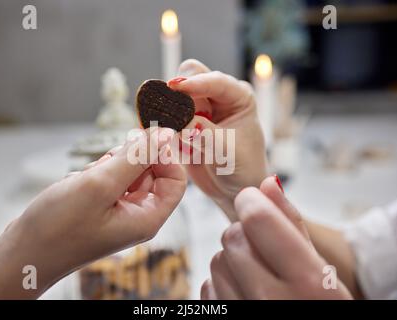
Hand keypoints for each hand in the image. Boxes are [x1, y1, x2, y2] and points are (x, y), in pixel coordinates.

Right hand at [0, 128, 186, 298]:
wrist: (22, 254)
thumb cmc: (58, 227)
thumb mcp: (101, 184)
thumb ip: (136, 157)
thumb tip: (166, 133)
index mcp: (148, 217)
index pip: (176, 179)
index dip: (164, 155)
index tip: (142, 140)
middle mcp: (138, 215)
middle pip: (152, 172)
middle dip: (129, 160)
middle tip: (105, 164)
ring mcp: (118, 212)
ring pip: (128, 172)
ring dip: (108, 165)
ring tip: (86, 179)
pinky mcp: (101, 207)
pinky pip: (109, 179)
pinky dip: (95, 173)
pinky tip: (77, 184)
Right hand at [168, 59, 267, 220]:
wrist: (232, 189)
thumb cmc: (241, 169)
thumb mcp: (226, 151)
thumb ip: (204, 134)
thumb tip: (181, 122)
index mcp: (239, 97)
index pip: (216, 81)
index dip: (195, 83)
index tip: (175, 87)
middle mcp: (219, 96)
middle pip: (192, 75)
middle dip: (178, 88)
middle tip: (165, 104)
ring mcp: (200, 106)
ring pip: (176, 92)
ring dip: (166, 104)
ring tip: (160, 122)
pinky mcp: (184, 119)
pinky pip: (166, 111)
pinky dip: (160, 118)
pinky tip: (156, 129)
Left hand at [201, 176, 351, 299]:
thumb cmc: (318, 305)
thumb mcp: (321, 270)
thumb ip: (293, 225)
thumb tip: (267, 183)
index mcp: (306, 283)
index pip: (256, 219)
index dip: (251, 202)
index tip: (254, 203)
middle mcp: (270, 302)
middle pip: (233, 237)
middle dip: (246, 235)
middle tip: (267, 253)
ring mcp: (242, 315)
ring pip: (217, 260)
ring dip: (232, 261)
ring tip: (259, 278)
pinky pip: (207, 287)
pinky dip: (221, 284)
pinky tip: (244, 294)